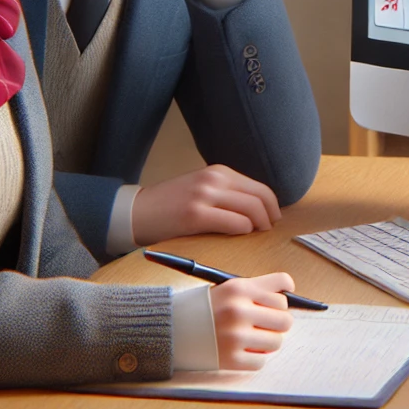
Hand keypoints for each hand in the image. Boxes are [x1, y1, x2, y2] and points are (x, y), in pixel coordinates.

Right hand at [132, 164, 281, 247]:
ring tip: (256, 235)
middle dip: (270, 217)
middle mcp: (213, 179)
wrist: (137, 212)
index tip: (272, 218)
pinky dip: (243, 231)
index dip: (272, 205)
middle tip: (268, 230)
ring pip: (251, 210)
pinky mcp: (196, 215)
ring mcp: (204, 196)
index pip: (259, 187)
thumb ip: (226, 193)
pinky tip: (240, 236)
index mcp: (218, 172)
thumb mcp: (202, 188)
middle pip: (259, 198)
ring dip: (259, 225)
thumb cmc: (170, 205)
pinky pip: (234, 223)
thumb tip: (257, 209)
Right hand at [210, 273, 294, 370]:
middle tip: (265, 324)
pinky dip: (255, 358)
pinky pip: (261, 362)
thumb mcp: (232, 287)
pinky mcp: (231, 359)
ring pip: (276, 342)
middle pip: (284, 320)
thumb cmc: (209, 307)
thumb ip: (262, 286)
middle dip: (278, 323)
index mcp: (240, 289)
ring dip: (268, 341)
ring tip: (254, 337)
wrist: (176, 328)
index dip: (281, 300)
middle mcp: (239, 311)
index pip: (282, 294)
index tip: (276, 304)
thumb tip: (291, 288)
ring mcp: (235, 337)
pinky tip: (243, 350)